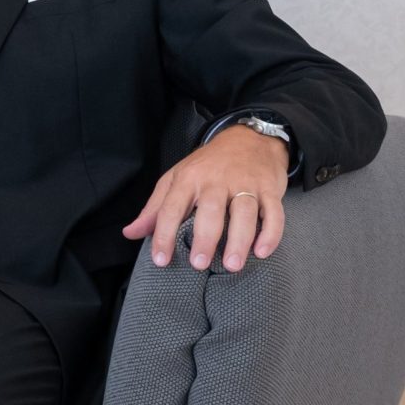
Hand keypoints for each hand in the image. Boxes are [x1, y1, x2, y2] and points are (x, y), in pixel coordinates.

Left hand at [122, 124, 292, 273]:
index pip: (172, 209)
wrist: (249, 138)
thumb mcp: (176, 179)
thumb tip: (130, 233)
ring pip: (244, 212)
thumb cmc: (207, 165)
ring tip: (232, 265)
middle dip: (205, 238)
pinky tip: (261, 252)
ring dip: (239, 240)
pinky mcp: (269, 189)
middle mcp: (216, 181)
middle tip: (199, 264)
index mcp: (188, 179)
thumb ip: (155, 209)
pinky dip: (270, 233)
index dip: (164, 235)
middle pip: (210, 211)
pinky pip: (274, 213)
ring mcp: (245, 184)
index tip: (160, 260)